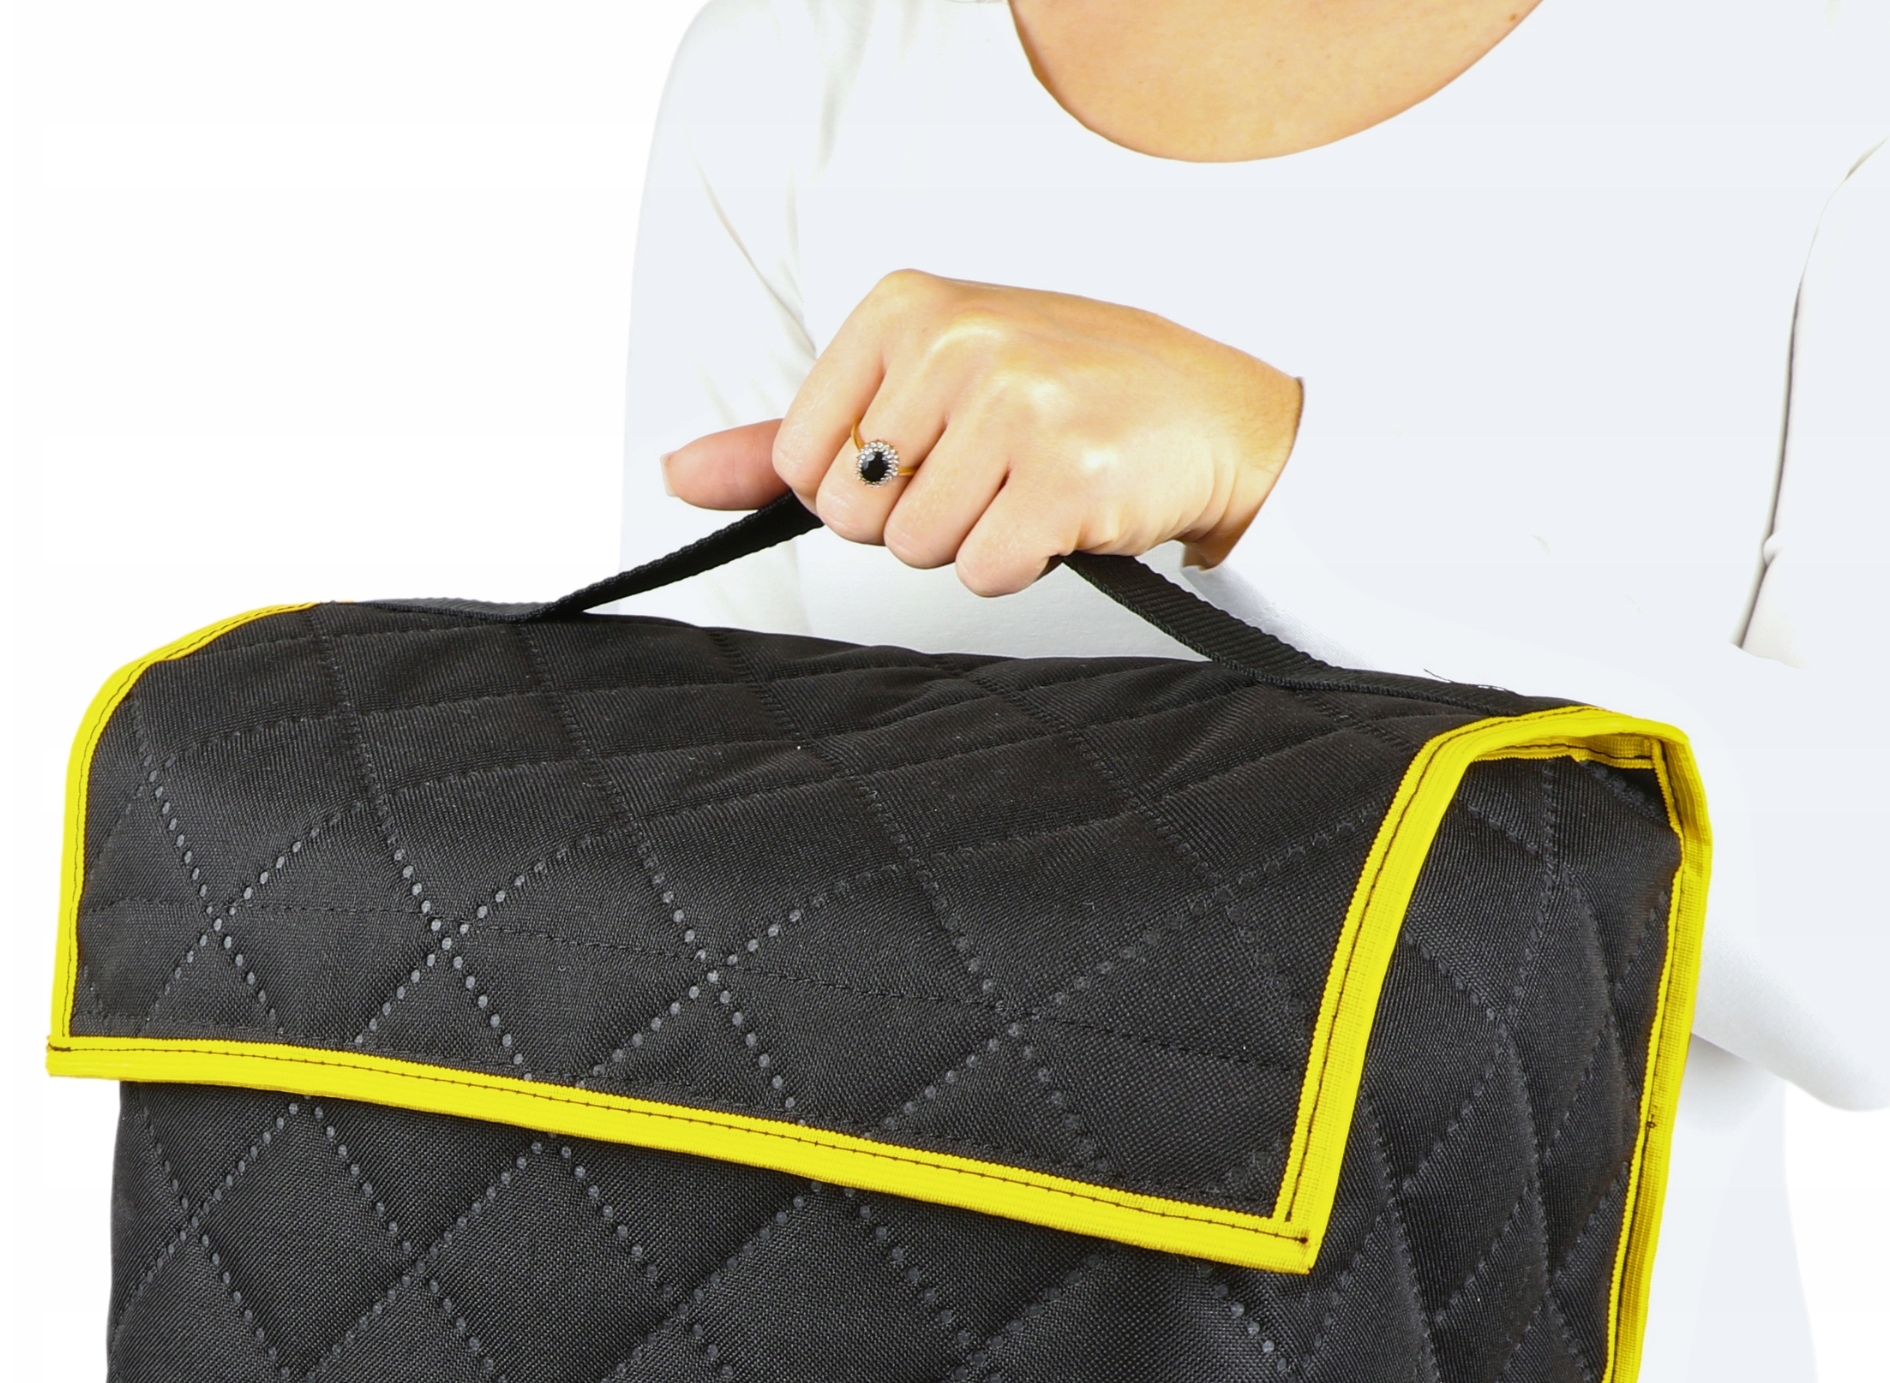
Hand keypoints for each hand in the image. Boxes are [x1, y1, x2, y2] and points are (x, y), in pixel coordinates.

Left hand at [660, 270, 1301, 593]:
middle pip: (857, 512)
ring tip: (1030, 488)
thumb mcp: (923, 382)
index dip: (862, 486)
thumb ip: (795, 435)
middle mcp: (957, 341)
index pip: (803, 460)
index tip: (932, 451)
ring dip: (974, 542)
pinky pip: (985, 570)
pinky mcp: (1066, 476)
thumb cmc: (1068, 397)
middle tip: (992, 472)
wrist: (1212, 415)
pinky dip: (1021, 563)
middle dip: (918, 517)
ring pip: (919, 548)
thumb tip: (677, 475)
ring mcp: (1016, 405)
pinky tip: (1066, 513)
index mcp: (908, 306)